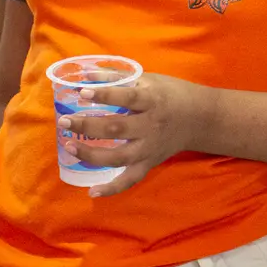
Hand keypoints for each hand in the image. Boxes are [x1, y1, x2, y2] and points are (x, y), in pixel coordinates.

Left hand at [60, 74, 207, 197]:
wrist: (201, 118)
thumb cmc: (172, 94)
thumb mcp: (150, 79)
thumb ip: (119, 77)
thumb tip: (87, 74)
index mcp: (153, 100)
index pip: (127, 98)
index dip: (105, 95)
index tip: (83, 93)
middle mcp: (151, 125)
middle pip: (117, 128)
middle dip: (88, 126)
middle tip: (65, 122)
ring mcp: (150, 147)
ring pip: (119, 156)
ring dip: (92, 154)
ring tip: (70, 147)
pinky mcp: (150, 162)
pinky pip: (131, 179)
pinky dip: (113, 188)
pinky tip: (93, 192)